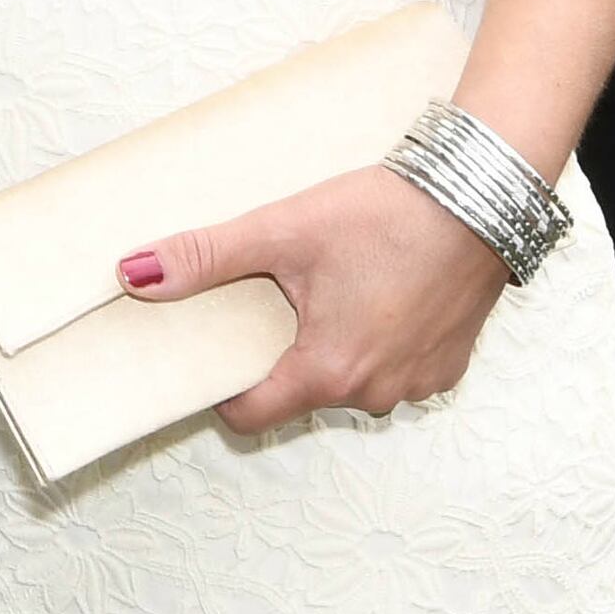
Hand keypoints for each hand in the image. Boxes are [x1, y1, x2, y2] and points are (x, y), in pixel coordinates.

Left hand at [119, 162, 507, 431]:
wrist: (480, 197)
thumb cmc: (386, 215)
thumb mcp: (283, 229)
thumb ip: (205, 257)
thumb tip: (134, 274)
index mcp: (327, 372)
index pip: (250, 415)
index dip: (224, 388)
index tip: (217, 350)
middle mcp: (374, 393)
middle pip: (300, 394)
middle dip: (281, 354)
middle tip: (278, 297)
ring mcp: (417, 384)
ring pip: (350, 382)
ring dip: (334, 348)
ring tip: (331, 289)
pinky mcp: (448, 366)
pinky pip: (394, 370)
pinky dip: (379, 342)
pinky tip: (378, 293)